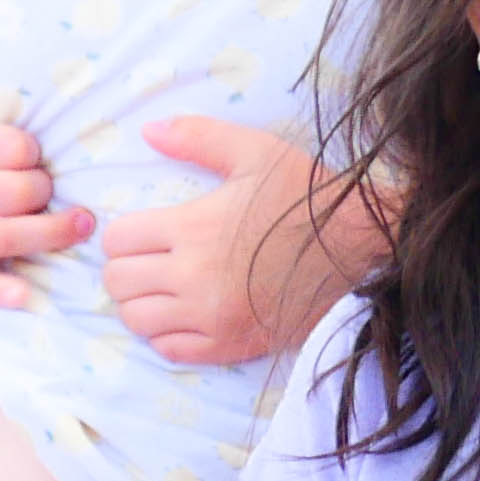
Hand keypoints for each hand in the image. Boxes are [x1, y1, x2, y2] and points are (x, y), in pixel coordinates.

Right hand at [0, 81, 91, 307]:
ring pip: (1, 239)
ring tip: (80, 226)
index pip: (9, 149)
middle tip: (49, 186)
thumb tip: (29, 70)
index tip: (33, 151)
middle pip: (12, 195)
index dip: (31, 150)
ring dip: (49, 234)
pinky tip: (27, 296)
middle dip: (43, 189)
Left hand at [102, 116, 340, 367]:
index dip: (124, 233)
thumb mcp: (256, 152)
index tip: (143, 230)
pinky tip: (184, 313)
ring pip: (136, 320)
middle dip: (126, 267)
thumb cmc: (308, 195)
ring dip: (140, 302)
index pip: (116, 241)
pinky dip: (165, 334)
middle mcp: (193, 278)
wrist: (362, 248)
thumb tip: (147, 131)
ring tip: (163, 287)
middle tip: (150, 259)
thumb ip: (198, 138)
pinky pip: (168, 350)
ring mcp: (209, 318)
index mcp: (193, 228)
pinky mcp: (228, 345)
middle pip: (118, 282)